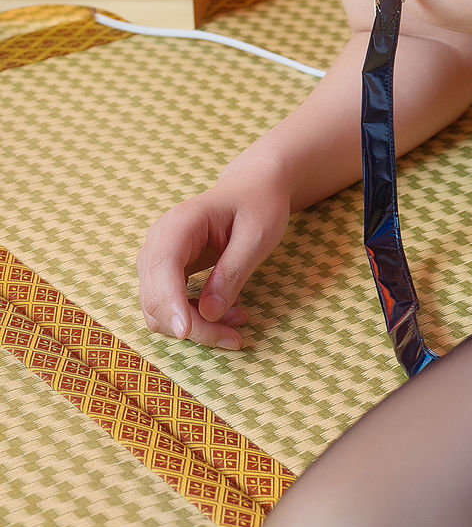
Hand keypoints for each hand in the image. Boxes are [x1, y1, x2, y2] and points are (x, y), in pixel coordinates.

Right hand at [136, 167, 290, 350]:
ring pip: (159, 310)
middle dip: (193, 325)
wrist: (253, 189)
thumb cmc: (258, 205)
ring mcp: (157, 259)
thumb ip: (234, 271)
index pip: (163, 268)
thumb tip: (210, 313)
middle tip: (236, 337)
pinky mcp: (165, 274)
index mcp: (180, 223)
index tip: (187, 333)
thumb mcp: (258, 235)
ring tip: (238, 319)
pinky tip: (226, 313)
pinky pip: (168, 307)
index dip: (170, 304)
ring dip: (196, 326)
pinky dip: (194, 319)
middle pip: (157, 298)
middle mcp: (158, 241)